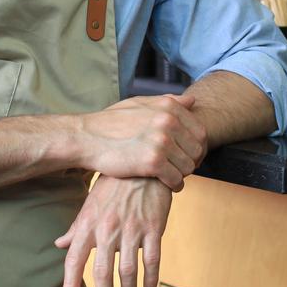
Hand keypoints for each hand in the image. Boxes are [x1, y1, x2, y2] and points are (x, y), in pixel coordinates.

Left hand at [55, 176, 172, 286]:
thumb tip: (60, 244)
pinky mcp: (153, 227)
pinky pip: (152, 259)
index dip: (70, 283)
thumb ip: (76, 227)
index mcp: (89, 224)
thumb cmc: (114, 184)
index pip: (74, 259)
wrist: (143, 165)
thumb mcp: (91, 203)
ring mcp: (131, 229)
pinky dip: (150, 279)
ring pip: (128, 270)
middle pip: (102, 272)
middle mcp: (108, 229)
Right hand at [76, 95, 207, 191]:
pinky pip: (176, 179)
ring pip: (188, 166)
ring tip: (171, 175)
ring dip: (182, 174)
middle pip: (197, 150)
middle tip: (179, 168)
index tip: (187, 155)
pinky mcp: (152, 162)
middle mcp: (168, 122)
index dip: (197, 147)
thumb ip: (168, 102)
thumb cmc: (111, 122)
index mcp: (168, 107)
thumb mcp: (139, 104)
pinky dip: (174, 185)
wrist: (86, 138)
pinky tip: (166, 184)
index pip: (200, 131)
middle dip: (191, 161)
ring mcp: (161, 142)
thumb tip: (192, 101)